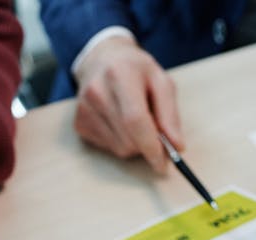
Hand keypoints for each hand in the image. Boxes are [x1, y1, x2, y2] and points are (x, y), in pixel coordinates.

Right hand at [74, 36, 183, 172]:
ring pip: (119, 149)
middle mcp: (97, 91)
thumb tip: (176, 146)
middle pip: (128, 140)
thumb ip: (170, 114)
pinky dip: (120, 142)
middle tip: (153, 133)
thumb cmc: (136, 70)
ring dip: (133, 144)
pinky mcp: (79, 123)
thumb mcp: (161, 81)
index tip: (163, 164)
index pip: (135, 120)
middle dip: (146, 145)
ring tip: (133, 121)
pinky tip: (119, 122)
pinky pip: (108, 148)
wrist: (102, 59)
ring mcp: (84, 109)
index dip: (151, 146)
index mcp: (120, 74)